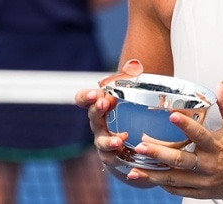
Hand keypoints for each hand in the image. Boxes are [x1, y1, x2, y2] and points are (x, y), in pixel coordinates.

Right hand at [74, 59, 154, 185]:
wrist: (139, 129)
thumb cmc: (135, 102)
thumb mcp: (135, 87)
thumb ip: (133, 76)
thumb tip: (135, 64)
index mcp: (100, 103)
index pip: (83, 99)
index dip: (86, 97)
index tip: (95, 93)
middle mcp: (98, 121)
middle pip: (92, 116)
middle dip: (97, 110)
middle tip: (104, 103)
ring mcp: (103, 138)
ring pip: (100, 141)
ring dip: (108, 141)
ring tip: (120, 140)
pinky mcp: (112, 153)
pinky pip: (110, 157)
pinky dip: (118, 156)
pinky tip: (130, 154)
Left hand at [121, 81, 222, 199]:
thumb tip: (220, 84)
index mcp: (216, 145)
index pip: (199, 134)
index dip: (185, 125)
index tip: (171, 115)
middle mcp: (208, 164)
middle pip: (180, 159)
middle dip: (158, 154)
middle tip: (141, 146)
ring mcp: (203, 180)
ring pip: (175, 178)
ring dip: (153, 175)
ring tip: (133, 170)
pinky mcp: (201, 191)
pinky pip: (179, 190)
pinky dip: (164, 185)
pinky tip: (149, 180)